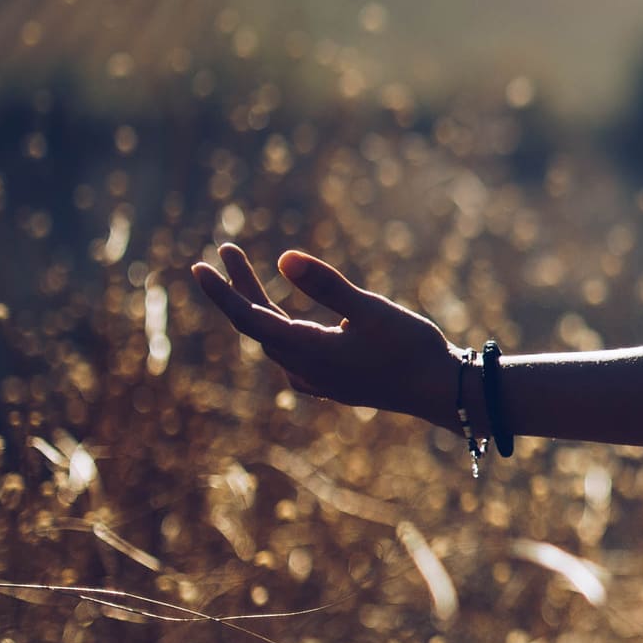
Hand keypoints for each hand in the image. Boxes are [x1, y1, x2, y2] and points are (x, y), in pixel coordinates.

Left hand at [184, 244, 459, 423]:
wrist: (443, 392)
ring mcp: (315, 380)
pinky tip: (281, 322)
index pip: (249, 319)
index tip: (199, 266)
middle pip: (258, 325)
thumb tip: (283, 258)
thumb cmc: (412, 348)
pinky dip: (278, 329)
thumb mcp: (372, 310)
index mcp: (308, 351)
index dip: (222, 293)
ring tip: (244, 275)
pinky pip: (289, 354)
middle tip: (227, 251)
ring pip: (273, 339)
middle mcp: (303, 370)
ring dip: (258, 305)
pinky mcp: (329, 383)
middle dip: (240, 288)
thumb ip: (327, 285)